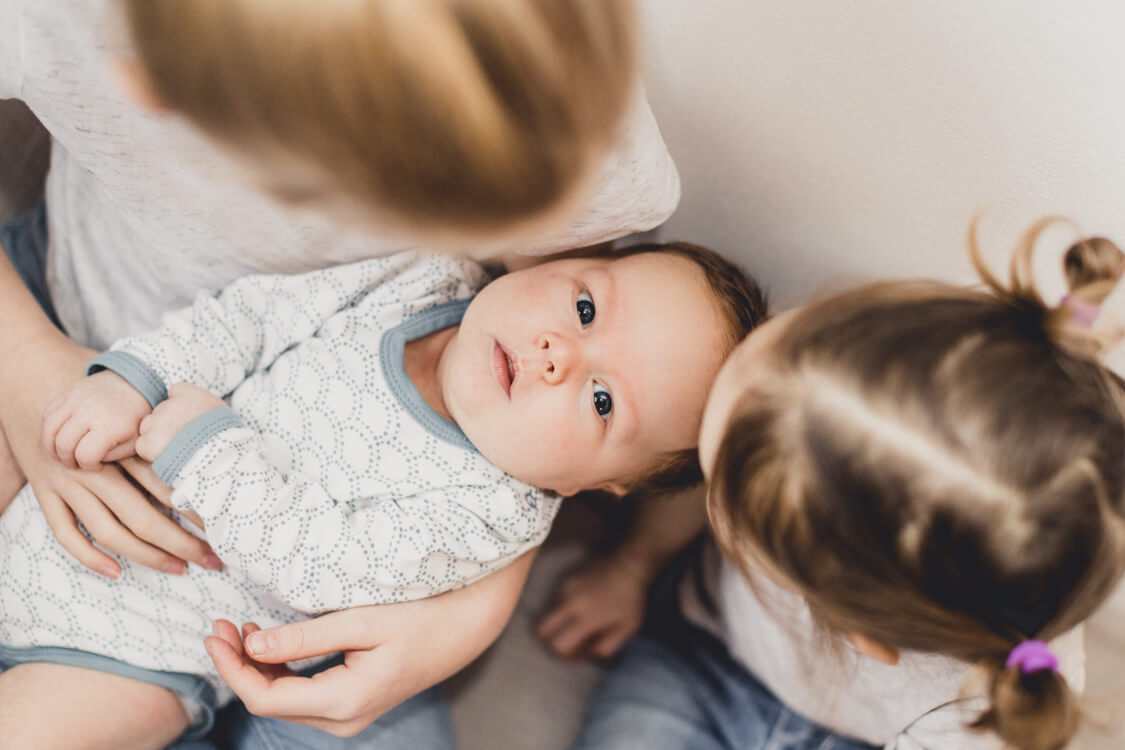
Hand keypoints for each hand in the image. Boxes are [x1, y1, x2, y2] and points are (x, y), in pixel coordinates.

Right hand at [0, 334, 219, 576]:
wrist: (27, 373)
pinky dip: (89, 555)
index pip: (166, 484)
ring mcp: (66, 483)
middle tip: (214, 558)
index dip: (196, 508)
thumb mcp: (131, 395)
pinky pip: (65, 532)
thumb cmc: (92, 386)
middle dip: (181, 542)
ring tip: (180, 568)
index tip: (224, 524)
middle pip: (143, 516)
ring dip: (147, 555)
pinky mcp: (45, 491)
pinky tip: (116, 571)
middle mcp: (94, 468)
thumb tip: (213, 428)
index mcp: (119, 444)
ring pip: (109, 531)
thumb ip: (164, 417)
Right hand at [41, 370, 151, 469]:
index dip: (87, 466)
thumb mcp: (135, 440)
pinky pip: (47, 414)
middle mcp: (89, 411)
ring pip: (49, 429)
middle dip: (66, 459)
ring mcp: (76, 400)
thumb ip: (115, 456)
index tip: (95, 465)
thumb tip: (92, 463)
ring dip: (51, 446)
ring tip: (62, 453)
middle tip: (75, 463)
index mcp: (110, 426)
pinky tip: (58, 437)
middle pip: (63, 444)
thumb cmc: (135, 417)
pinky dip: (48, 429)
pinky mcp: (68, 393)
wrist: (134, 383)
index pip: (85, 455)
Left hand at [135, 383, 225, 462]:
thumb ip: (202, 402)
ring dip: (157, 435)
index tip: (188, 417)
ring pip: (148, 425)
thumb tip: (187, 400)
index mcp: (190, 395)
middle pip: (160, 409)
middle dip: (168, 421)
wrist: (219, 459)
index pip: (176, 392)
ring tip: (176, 447)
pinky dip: (151, 451)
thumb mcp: (219, 409)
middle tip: (184, 436)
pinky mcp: (149, 442)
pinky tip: (166, 455)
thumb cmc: (224, 436)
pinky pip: (142, 444)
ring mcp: (158, 423)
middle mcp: (171, 405)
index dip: (181, 406)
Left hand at [204, 550, 535, 735]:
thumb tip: (252, 646)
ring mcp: (348, 715)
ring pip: (284, 700)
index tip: (215, 633)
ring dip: (256, 667)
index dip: (232, 669)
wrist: (465, 629)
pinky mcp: (351, 703)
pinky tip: (268, 641)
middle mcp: (343, 719)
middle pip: (270, 702)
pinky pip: (302, 694)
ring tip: (238, 628)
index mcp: (345, 700)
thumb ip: (305, 636)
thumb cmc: (421, 616)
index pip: (266, 698)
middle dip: (238, 665)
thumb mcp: (362, 620)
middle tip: (220, 624)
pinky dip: (279, 669)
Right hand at [537, 552, 650, 659]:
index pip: (559, 643)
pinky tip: (582, 606)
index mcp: (587, 617)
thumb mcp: (628, 628)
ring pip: (548, 613)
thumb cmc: (631, 599)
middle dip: (551, 639)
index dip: (565, 655)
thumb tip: (590, 652)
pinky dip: (564, 608)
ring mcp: (566, 587)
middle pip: (542, 629)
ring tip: (579, 621)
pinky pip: (556, 599)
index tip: (580, 652)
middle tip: (570, 640)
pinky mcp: (566, 578)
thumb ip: (608, 646)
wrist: (628, 565)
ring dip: (560, 623)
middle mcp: (571, 602)